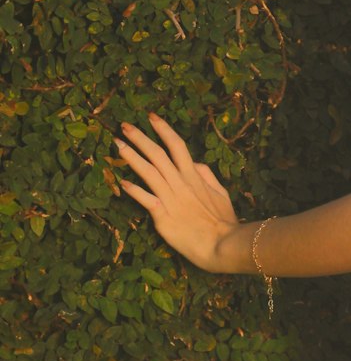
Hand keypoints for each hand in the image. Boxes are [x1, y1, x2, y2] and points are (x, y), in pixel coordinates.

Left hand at [113, 113, 239, 272]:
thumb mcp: (220, 192)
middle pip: (157, 154)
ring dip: (131, 157)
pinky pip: (146, 200)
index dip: (163, 129)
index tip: (151, 117)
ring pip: (148, 172)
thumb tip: (195, 163)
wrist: (222, 244)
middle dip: (140, 138)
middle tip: (124, 126)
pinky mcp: (163, 217)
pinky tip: (122, 183)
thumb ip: (206, 175)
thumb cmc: (223, 220)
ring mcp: (171, 199)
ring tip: (117, 145)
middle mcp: (180, 182)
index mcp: (194, 175)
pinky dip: (134, 191)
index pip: (177, 145)